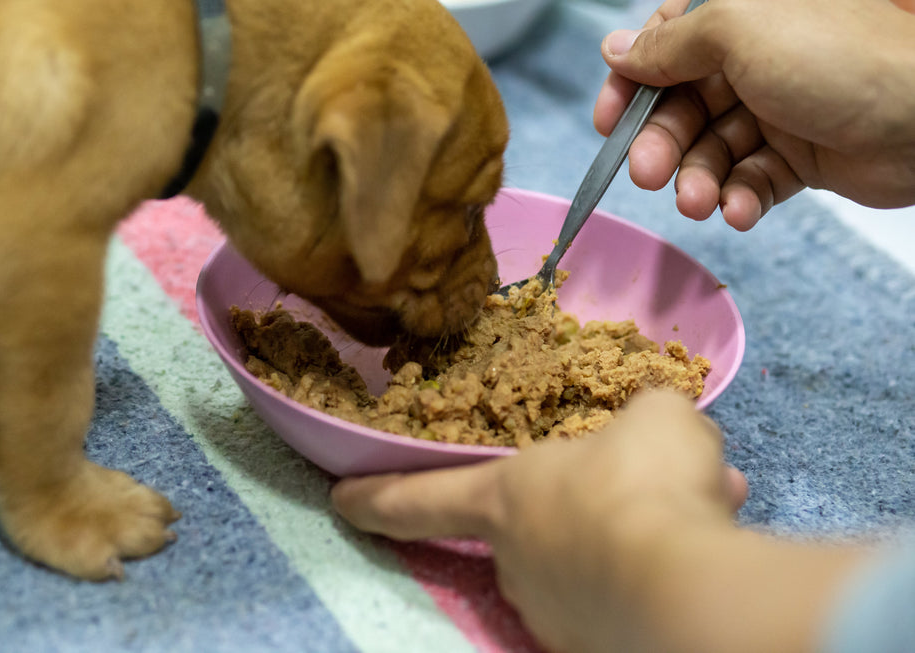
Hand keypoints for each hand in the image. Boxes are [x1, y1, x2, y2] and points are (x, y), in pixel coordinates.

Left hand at [332, 391, 747, 651]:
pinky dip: (666, 571)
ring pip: (598, 558)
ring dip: (642, 535)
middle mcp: (518, 561)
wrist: (689, 588)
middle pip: (535, 527)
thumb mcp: (652, 417)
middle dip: (591, 504)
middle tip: (644, 484)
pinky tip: (707, 554)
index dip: (378, 495)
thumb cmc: (642, 482)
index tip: (339, 498)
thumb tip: (658, 430)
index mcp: (505, 497)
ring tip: (701, 509)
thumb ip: (642, 417)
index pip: (423, 496)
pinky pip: (632, 594)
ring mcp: (556, 613)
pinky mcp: (599, 648)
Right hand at [594, 0, 914, 230]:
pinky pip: (749, 175)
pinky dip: (739, 195)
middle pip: (683, 100)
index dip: (632, 83)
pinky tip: (740, 209)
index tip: (608, 122)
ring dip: (698, 177)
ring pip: (711, 145)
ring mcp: (780, 100)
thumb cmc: (831, 55)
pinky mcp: (799, 151)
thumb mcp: (734, 28)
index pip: (667, 38)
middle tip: (648, 174)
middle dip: (663, 142)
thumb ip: (667, 44)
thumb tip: (612, 48)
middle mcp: (760, 45)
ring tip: (698, 202)